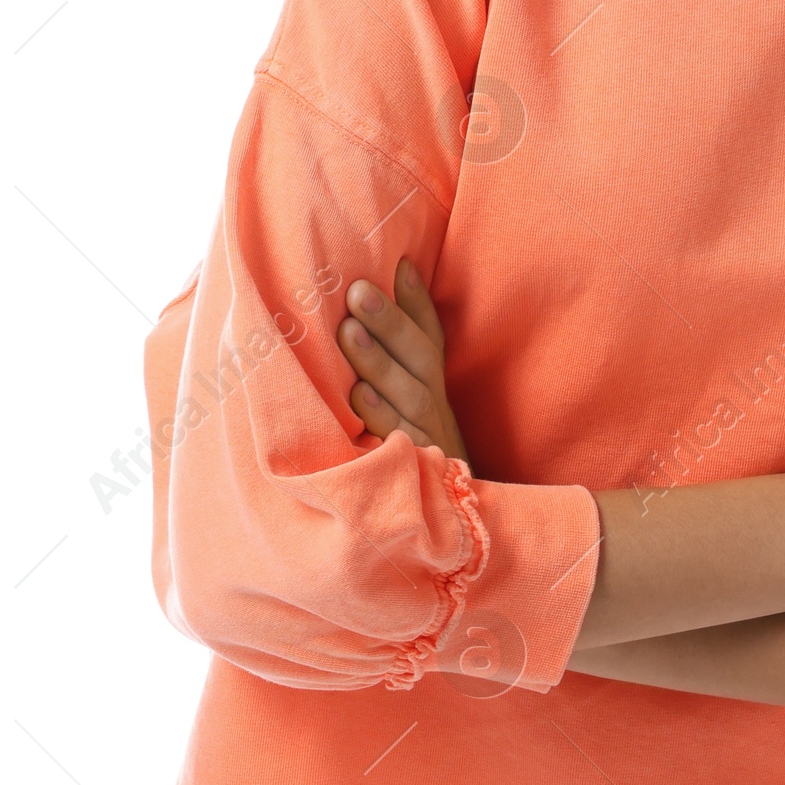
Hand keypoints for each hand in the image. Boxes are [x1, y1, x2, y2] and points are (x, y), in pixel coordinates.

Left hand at [335, 257, 473, 471]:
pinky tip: (358, 396)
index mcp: (433, 385)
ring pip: (410, 395)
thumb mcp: (409, 398)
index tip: (397, 265)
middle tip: (359, 290)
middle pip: (420, 358)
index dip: (416, 302)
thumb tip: (385, 290)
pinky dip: (381, 417)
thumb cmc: (408, 445)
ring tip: (349, 330)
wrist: (436, 520)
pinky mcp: (417, 471)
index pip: (430, 336)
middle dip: (390, 323)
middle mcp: (435, 406)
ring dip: (379, 362)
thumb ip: (399, 353)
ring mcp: (428, 438)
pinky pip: (400, 441)